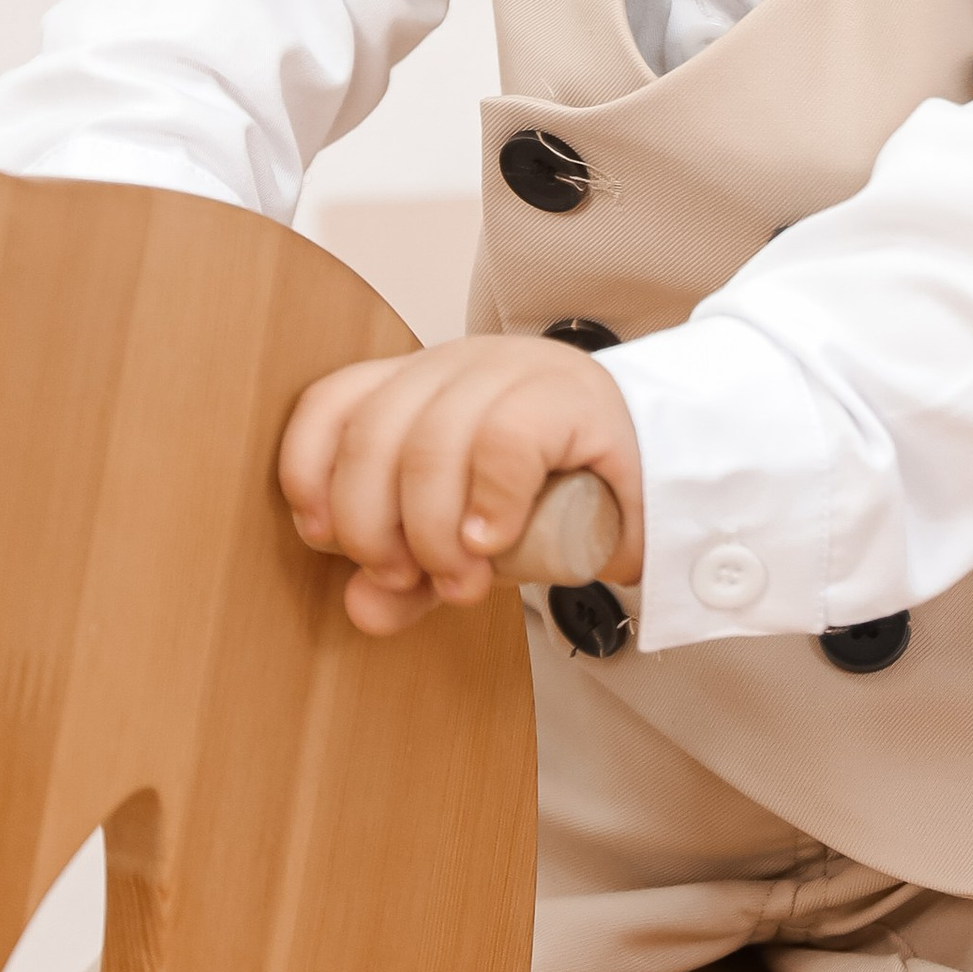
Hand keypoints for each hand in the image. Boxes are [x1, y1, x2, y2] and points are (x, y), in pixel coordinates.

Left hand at [279, 335, 646, 637]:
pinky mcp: (567, 395)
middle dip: (375, 527)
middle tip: (412, 578)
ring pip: (429, 444)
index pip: (331, 403)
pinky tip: (495, 540)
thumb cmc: (555, 500)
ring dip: (433, 531)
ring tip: (463, 577)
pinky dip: (488, 503)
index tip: (327, 540)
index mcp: (419, 385)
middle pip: (372, 437)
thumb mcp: (466, 543)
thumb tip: (359, 606)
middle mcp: (455, 365)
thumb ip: (410, 575)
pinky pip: (503, 443)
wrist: (662, 475)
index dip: (311, 474)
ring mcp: (512, 371)